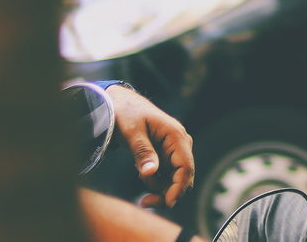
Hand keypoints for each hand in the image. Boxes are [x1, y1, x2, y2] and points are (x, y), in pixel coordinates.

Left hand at [104, 84, 194, 208]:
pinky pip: (166, 175)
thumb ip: (142, 152)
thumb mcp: (131, 132)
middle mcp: (180, 144)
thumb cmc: (127, 113)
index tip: (168, 203)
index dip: (179, 187)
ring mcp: (174, 150)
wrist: (121, 103)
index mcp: (176, 135)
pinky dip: (154, 180)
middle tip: (144, 202)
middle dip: (166, 192)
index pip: (186, 166)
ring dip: (157, 185)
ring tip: (137, 172)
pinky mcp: (167, 155)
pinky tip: (141, 170)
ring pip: (174, 179)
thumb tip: (150, 173)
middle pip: (183, 176)